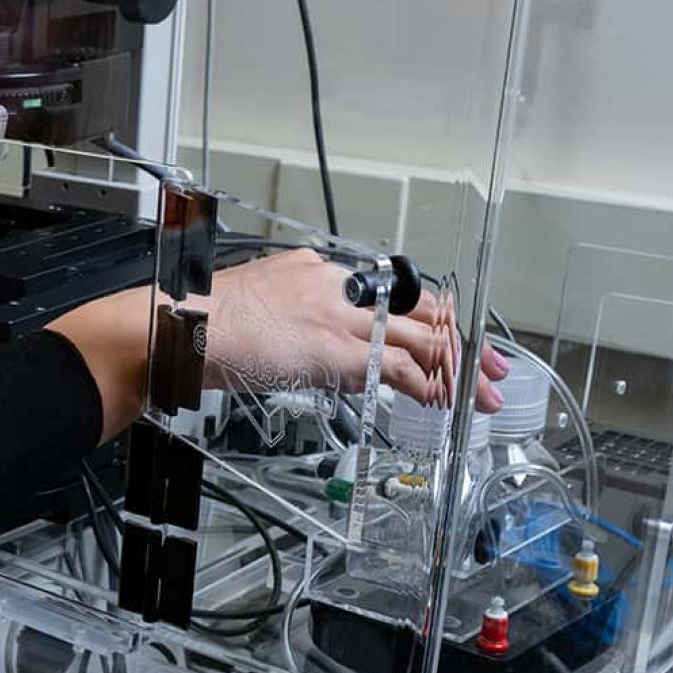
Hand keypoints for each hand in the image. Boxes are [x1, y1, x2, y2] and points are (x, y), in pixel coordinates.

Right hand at [48, 248, 507, 442]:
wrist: (178, 329)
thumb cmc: (201, 327)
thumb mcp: (259, 308)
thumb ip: (297, 319)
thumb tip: (313, 348)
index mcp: (320, 269)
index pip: (395, 291)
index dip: (434, 315)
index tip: (454, 335)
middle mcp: (339, 284)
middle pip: (421, 310)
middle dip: (463, 344)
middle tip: (494, 368)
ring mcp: (339, 316)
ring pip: (421, 338)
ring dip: (458, 371)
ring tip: (482, 397)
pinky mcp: (335, 350)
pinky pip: (398, 368)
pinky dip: (427, 387)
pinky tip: (443, 403)